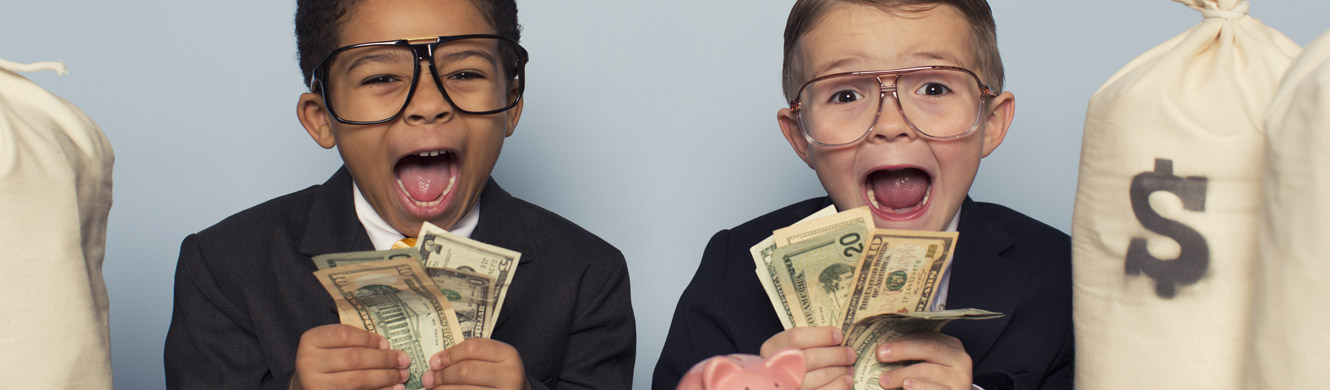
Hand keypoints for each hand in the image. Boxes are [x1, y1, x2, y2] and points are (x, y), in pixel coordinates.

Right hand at [291, 324, 409, 389]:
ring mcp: (314, 384)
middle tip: (404, 360)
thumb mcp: (332, 345)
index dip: (369, 338)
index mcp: (310, 340)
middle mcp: (308, 362)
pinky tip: (393, 388)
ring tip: (402, 375)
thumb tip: (386, 347)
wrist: (307, 385)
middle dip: (383, 359)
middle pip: (354, 358)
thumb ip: (354, 342)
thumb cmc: (326, 361)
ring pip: (357, 379)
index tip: (388, 343)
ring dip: (385, 377)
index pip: (344, 334)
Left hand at [423, 338, 529, 389]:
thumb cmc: (499, 376)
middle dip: (442, 375)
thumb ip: (470, 356)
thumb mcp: (493, 360)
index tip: (434, 362)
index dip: (449, 354)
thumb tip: (435, 364)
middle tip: (428, 379)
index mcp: (508, 355)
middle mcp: (510, 375)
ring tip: (432, 389)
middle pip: (465, 371)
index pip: (473, 348)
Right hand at [760, 327, 855, 389]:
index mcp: (772, 349)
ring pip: (820, 377)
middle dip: (835, 355)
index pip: (796, 337)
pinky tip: (847, 380)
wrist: (784, 382)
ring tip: (849, 367)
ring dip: (840, 370)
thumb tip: (837, 338)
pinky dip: (839, 385)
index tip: (839, 335)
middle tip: (850, 353)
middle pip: (810, 358)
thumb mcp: (789, 349)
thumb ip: (807, 343)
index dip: (821, 335)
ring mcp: (787, 385)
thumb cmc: (790, 362)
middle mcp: (775, 368)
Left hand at [877, 331, 971, 389]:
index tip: (882, 345)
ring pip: (928, 371)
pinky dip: (918, 387)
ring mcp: (960, 378)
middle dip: (902, 350)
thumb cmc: (938, 380)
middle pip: (929, 348)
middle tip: (880, 354)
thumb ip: (915, 353)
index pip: (927, 337)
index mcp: (951, 346)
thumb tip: (885, 349)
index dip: (903, 340)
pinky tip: (906, 385)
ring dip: (902, 374)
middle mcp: (960, 359)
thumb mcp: (932, 363)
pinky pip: (934, 389)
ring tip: (884, 379)